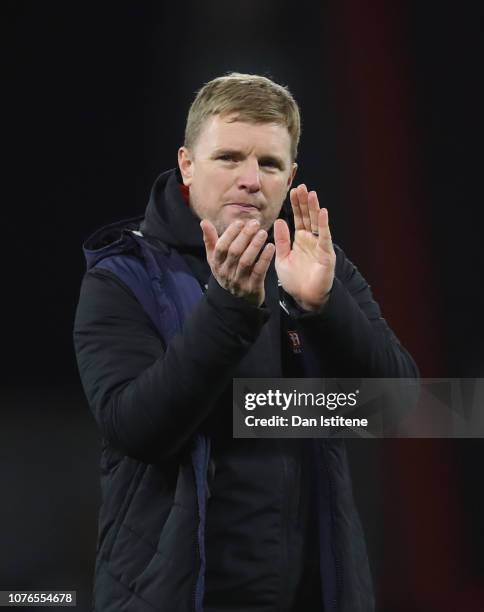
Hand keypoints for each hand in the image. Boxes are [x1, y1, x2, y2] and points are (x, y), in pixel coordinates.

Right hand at [200, 218, 275, 306]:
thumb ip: (210, 240)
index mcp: (216, 264)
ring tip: (263, 233)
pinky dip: (265, 259)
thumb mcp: (216, 259)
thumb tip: (203, 222)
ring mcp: (238, 282)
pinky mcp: (252, 288)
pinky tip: (271, 247)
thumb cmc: (227, 271)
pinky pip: (259, 272)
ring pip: (246, 261)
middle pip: (234, 252)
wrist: (237, 300)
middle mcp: (226, 273)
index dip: (230, 234)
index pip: (221, 247)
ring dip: (255, 245)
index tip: (240, 222)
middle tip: (255, 223)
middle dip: (245, 236)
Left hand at [274, 184, 335, 310]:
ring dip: (314, 208)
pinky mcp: (326, 254)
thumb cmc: (294, 280)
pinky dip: (324, 225)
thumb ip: (281, 240)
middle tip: (301, 186)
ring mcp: (320, 246)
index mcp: (300, 240)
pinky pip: (324, 238)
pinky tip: (322, 212)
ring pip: (317, 223)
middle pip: (308, 217)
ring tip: (311, 194)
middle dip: (304, 202)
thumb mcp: (282, 257)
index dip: (296, 205)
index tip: (292, 190)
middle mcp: (311, 240)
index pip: (298, 218)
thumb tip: (279, 220)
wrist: (304, 298)